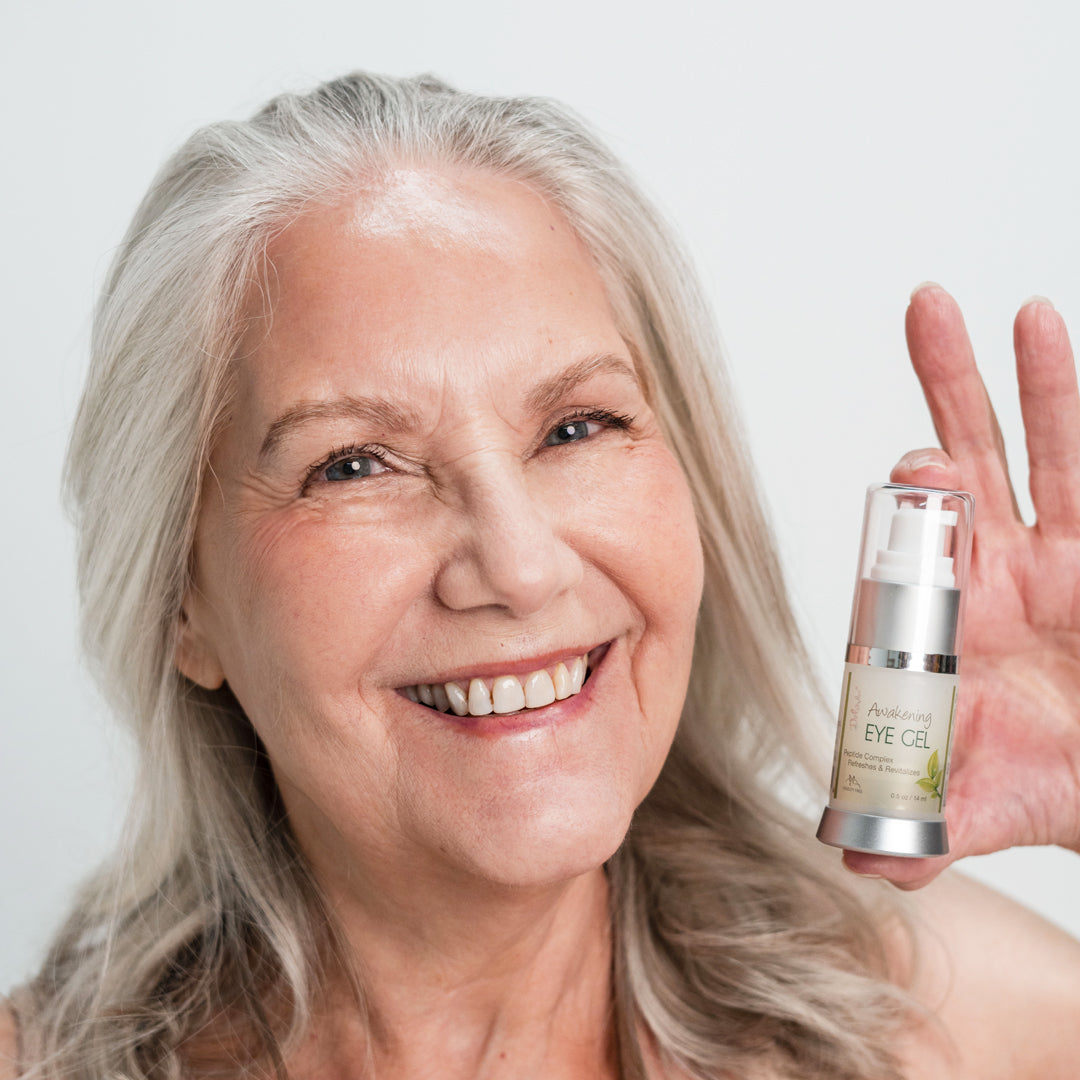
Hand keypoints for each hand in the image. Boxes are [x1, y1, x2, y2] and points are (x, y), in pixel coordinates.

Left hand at [844, 283, 1079, 887]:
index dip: (913, 500)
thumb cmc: (1040, 778)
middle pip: (967, 456)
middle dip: (949, 387)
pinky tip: (1076, 355)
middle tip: (927, 310)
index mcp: (945, 608)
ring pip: (1046, 450)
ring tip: (1025, 314)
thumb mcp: (976, 805)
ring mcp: (1061, 550)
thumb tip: (848, 851)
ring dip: (1037, 383)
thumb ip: (911, 826)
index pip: (913, 534)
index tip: (914, 472)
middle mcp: (997, 563)